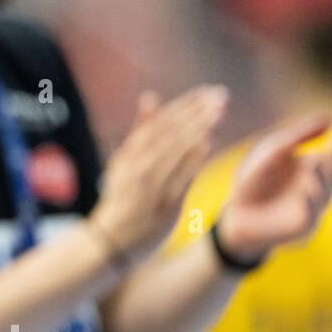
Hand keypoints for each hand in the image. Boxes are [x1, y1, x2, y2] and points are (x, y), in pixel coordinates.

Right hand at [90, 84, 227, 260]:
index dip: (184, 105)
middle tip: (220, 95)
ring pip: (175, 151)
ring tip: (219, 111)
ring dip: (198, 129)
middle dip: (196, 112)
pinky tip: (208, 142)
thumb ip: (140, 130)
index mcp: (130, 153)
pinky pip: (180, 178)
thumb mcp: (124, 161)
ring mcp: (150, 185)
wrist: (111, 241)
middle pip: (170, 133)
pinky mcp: (164, 204)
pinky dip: (193, 159)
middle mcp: (138, 166)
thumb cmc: (123, 197)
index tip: (206, 91)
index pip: (160, 123)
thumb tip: (150, 96)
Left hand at [216, 115, 331, 263]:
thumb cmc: (257, 179)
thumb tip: (329, 117)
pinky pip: (311, 213)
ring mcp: (314, 206)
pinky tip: (305, 191)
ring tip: (313, 165)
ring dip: (320, 179)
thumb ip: (299, 135)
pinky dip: (309, 202)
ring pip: (325, 191)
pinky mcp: (303, 224)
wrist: (237, 213)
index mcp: (317, 165)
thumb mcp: (273, 150)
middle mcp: (321, 185)